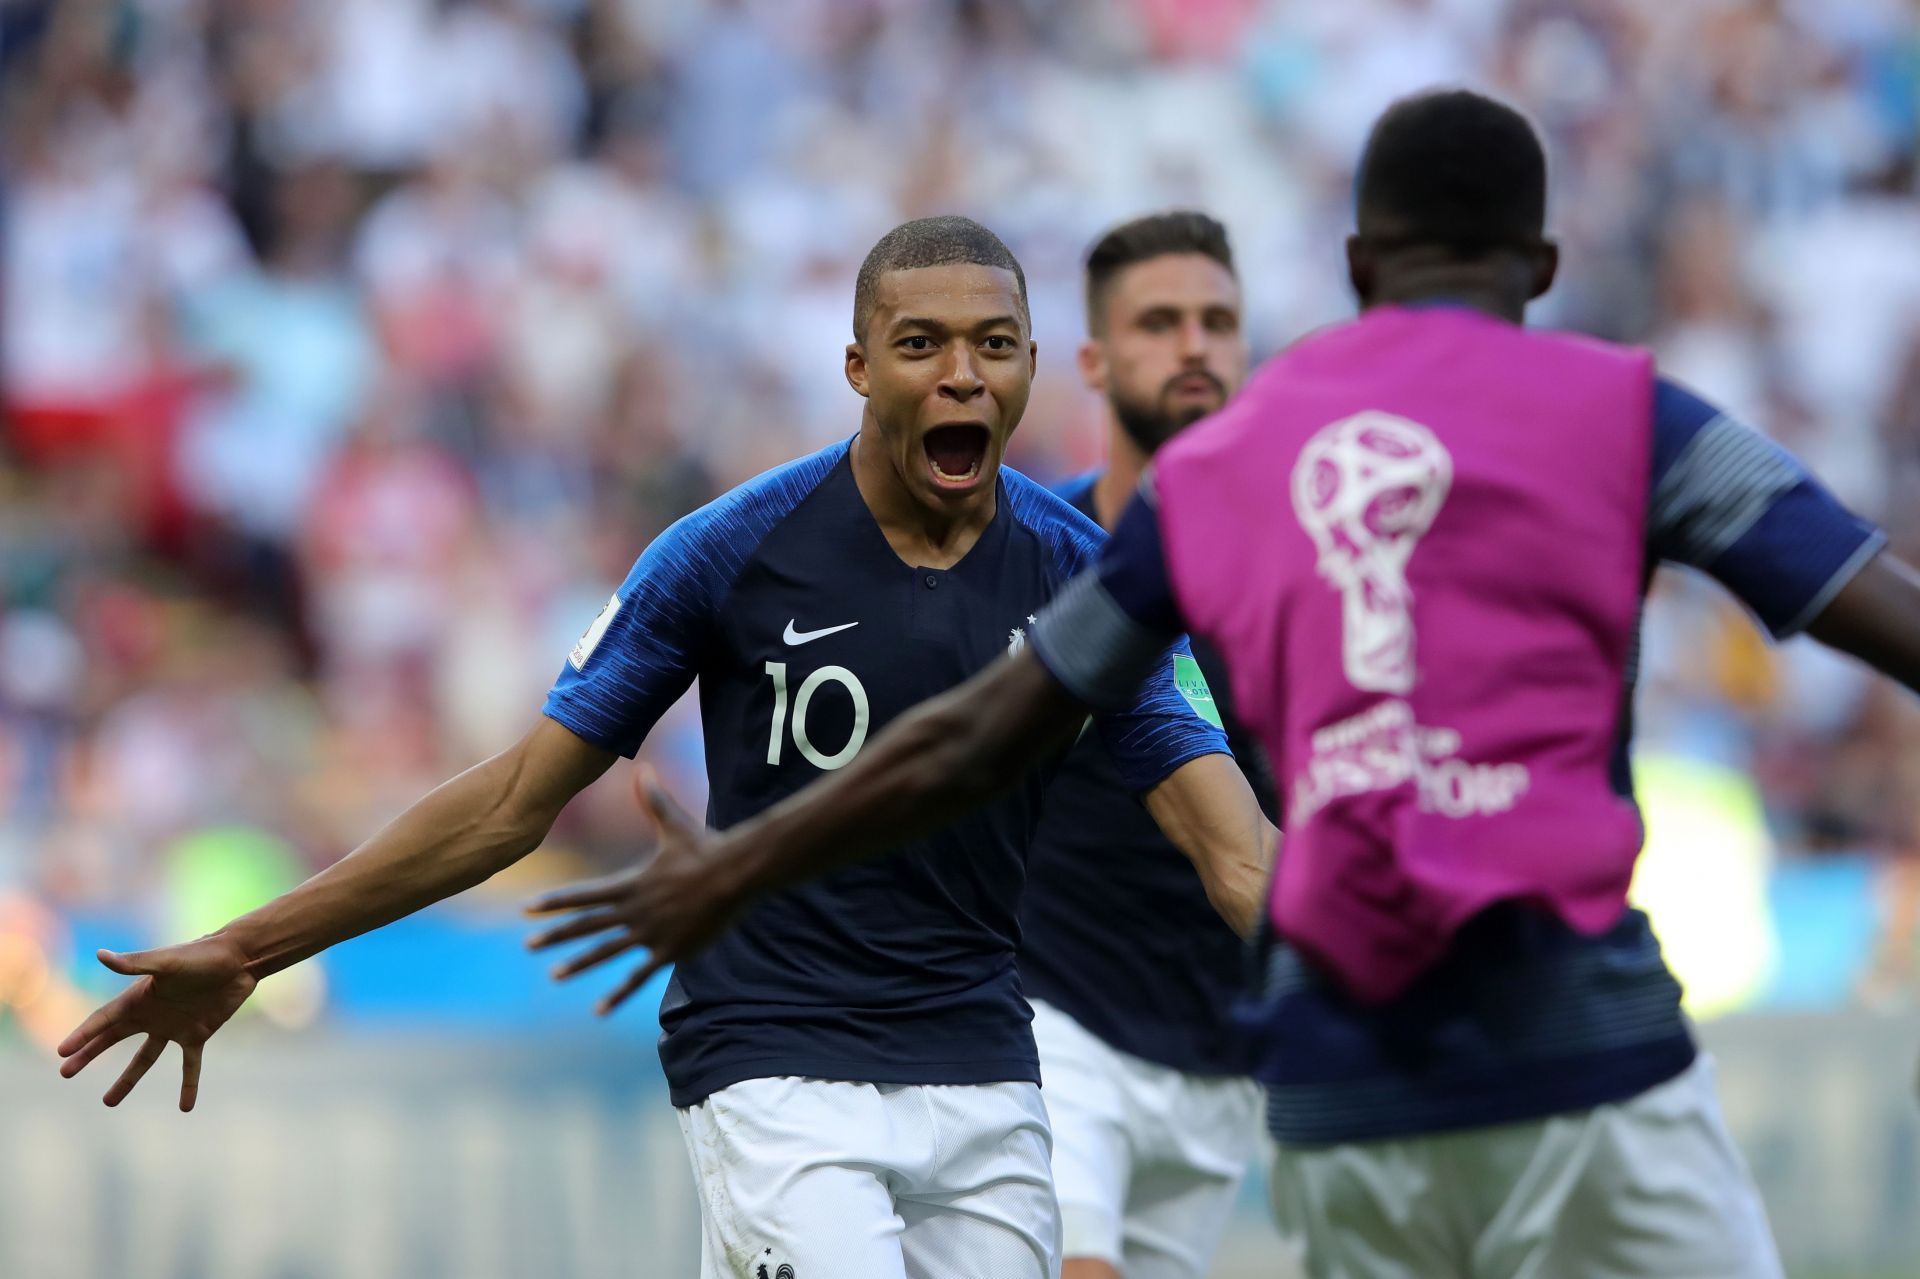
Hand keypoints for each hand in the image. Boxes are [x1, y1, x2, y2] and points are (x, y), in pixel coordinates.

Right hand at [56, 935, 256, 1110]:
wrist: (241, 960)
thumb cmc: (203, 956)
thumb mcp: (167, 961)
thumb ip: (134, 963)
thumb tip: (99, 954)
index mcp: (140, 997)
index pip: (104, 1020)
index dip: (83, 1035)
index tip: (61, 1052)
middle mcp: (152, 1014)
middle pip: (113, 1039)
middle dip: (89, 1055)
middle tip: (66, 1072)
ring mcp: (174, 1026)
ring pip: (145, 1059)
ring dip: (127, 1080)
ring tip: (108, 1102)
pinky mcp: (198, 1034)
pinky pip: (190, 1065)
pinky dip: (188, 1085)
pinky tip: (185, 1108)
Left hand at [524, 766, 745, 1014]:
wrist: (736, 875)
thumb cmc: (706, 848)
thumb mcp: (676, 824)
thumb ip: (654, 801)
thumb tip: (643, 768)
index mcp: (631, 883)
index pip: (583, 895)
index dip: (554, 901)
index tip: (527, 908)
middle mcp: (634, 910)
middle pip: (587, 925)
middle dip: (555, 935)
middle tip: (527, 945)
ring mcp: (650, 933)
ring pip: (606, 952)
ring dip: (578, 963)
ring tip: (554, 974)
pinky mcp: (669, 952)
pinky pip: (638, 977)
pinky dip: (618, 993)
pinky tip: (600, 1009)